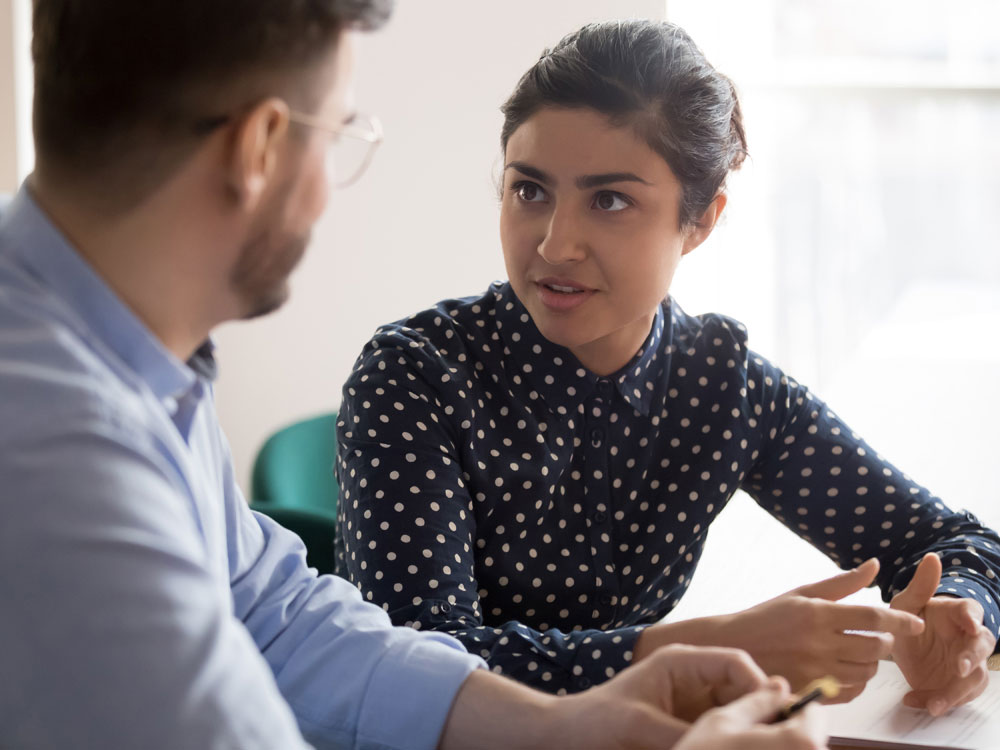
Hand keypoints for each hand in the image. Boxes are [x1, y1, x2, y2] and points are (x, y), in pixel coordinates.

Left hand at [551, 644, 773, 748]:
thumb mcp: (640, 726)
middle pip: (744, 690)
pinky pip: (723, 733)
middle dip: (761, 712)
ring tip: (758, 746)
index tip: (773, 716)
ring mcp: (693, 704)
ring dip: (749, 730)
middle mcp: (691, 679)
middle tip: (778, 739)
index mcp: (680, 663)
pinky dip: (732, 743)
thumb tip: (727, 745)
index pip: (735, 663)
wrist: (567, 736)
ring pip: (738, 714)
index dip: (759, 686)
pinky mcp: (690, 727)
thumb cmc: (595, 721)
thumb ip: (685, 734)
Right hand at [675, 677, 827, 749]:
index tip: (767, 710)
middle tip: (750, 735)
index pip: (814, 713)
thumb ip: (758, 701)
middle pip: (810, 738)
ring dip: (779, 749)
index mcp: (800, 743)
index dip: (789, 707)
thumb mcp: (724, 720)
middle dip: (785, 731)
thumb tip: (779, 686)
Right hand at [708, 559, 923, 699]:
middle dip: (885, 643)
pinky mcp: (810, 690)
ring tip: (861, 654)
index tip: (916, 623)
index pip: (871, 618)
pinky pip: (851, 692)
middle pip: (875, 648)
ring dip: (872, 664)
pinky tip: (847, 671)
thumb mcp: (801, 593)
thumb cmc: (769, 616)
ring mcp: (814, 670)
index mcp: (816, 614)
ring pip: (866, 673)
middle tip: (878, 638)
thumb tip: (875, 565)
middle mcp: (817, 643)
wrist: (735, 646)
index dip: (900, 621)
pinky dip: (857, 683)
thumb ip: (842, 583)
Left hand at [890, 552, 995, 714]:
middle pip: (982, 647)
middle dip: (973, 658)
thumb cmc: (906, 618)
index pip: (972, 611)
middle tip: (959, 667)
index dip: (971, 617)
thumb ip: (920, 586)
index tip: (968, 623)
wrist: (898, 647)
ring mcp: (965, 664)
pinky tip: (916, 702)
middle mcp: (967, 639)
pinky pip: (956, 696)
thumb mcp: (905, 604)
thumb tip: (932, 557)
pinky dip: (938, 701)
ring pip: (974, 678)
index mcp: (956, 614)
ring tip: (935, 702)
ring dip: (957, 691)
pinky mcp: (957, 685)